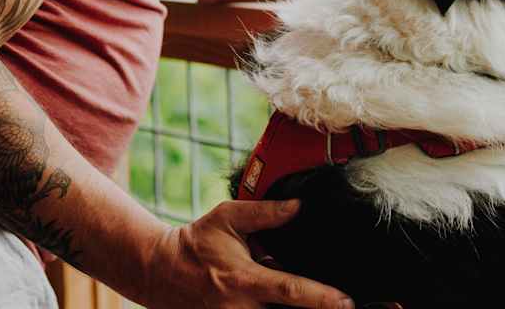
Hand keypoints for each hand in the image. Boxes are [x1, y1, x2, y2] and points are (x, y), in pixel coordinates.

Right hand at [145, 199, 354, 308]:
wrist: (158, 272)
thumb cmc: (196, 242)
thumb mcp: (228, 217)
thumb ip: (265, 213)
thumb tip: (299, 206)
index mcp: (243, 279)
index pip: (289, 290)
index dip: (320, 298)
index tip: (346, 302)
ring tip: (325, 307)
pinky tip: (290, 308)